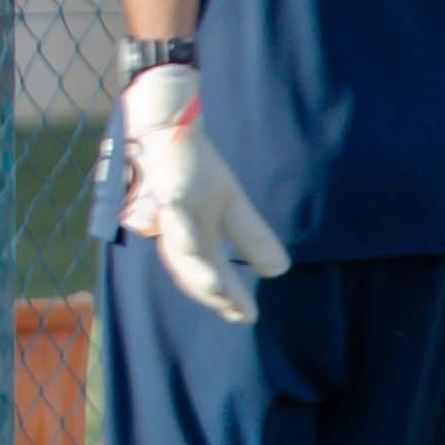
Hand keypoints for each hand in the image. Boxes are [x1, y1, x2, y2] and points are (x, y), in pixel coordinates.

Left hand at [118, 63, 290, 324]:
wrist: (166, 127)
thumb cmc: (193, 167)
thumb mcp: (229, 204)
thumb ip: (250, 237)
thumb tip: (278, 271)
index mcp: (193, 236)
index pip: (211, 273)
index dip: (228, 297)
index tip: (248, 317)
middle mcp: (177, 228)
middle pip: (193, 267)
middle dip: (214, 291)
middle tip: (236, 312)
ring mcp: (168, 208)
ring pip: (178, 246)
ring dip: (196, 270)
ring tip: (217, 293)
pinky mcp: (167, 185)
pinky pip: (170, 209)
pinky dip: (178, 226)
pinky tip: (191, 243)